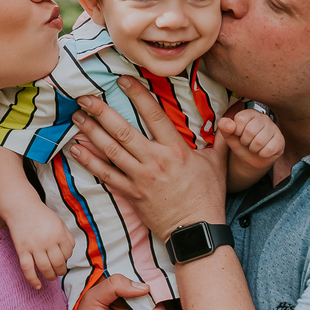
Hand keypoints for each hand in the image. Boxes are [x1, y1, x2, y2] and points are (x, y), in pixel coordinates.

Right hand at [9, 201, 75, 289]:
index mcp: (58, 234)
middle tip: (60, 272)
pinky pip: (27, 269)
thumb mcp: (59, 222)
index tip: (63, 258)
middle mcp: (47, 241)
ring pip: (44, 268)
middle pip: (58, 263)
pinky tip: (37, 286)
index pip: (68, 253)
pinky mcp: (22, 250)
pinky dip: (33, 279)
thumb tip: (70, 252)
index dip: (67, 257)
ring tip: (51, 277)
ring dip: (50, 276)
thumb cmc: (41, 215)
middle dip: (61, 270)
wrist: (21, 208)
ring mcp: (34, 247)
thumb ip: (66, 236)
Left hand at [69, 81, 227, 239]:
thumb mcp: (218, 164)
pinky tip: (76, 150)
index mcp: (176, 149)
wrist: (196, 230)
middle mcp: (155, 160)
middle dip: (101, 112)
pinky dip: (89, 162)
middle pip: (123, 131)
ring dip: (90, 133)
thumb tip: (233, 118)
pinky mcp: (131, 193)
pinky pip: (106, 175)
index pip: (154, 115)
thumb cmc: (207, 196)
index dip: (137, 95)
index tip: (122, 80)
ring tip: (77, 118)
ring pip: (110, 151)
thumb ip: (222, 139)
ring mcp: (140, 178)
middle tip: (85, 97)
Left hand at [221, 105, 284, 173]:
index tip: (239, 133)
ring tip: (254, 146)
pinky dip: (262, 154)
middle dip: (245, 141)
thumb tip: (228, 124)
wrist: (252, 157)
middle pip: (250, 131)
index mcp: (250, 113)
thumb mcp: (229, 135)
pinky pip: (269, 149)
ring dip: (253, 148)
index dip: (237, 130)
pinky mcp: (280, 140)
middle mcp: (263, 117)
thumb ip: (224, 126)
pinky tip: (263, 150)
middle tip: (247, 142)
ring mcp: (274, 128)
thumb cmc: (241, 143)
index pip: (240, 119)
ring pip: (260, 141)